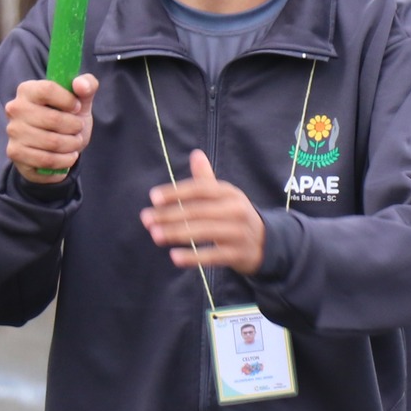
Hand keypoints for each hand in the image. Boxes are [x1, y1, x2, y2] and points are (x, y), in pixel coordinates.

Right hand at [5, 74, 98, 182]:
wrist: (55, 146)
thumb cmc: (66, 117)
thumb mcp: (80, 100)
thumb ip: (87, 85)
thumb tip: (81, 85)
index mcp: (28, 89)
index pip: (48, 90)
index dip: (68, 101)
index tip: (78, 108)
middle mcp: (15, 109)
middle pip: (53, 119)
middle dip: (75, 127)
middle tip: (78, 129)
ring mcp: (13, 132)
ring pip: (52, 142)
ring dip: (72, 145)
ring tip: (75, 143)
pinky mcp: (15, 153)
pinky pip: (46, 161)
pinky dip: (64, 161)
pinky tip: (68, 157)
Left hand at [141, 150, 265, 275]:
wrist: (264, 243)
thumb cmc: (234, 215)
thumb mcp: (224, 195)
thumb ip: (206, 178)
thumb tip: (195, 153)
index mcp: (228, 192)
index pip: (200, 189)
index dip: (176, 192)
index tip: (153, 197)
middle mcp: (235, 210)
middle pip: (198, 211)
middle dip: (170, 215)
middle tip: (146, 219)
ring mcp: (238, 232)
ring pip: (204, 231)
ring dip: (177, 233)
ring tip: (155, 235)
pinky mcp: (237, 254)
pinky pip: (213, 256)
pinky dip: (193, 257)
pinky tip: (174, 257)